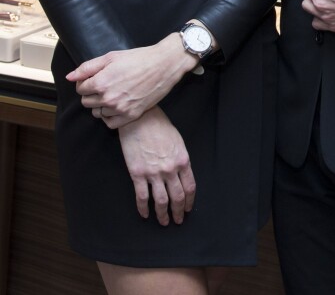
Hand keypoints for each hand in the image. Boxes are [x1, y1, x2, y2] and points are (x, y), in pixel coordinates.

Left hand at [67, 35, 193, 127]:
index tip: (94, 78)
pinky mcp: (131, 115)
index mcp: (101, 82)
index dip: (85, 82)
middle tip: (104, 84)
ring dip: (101, 105)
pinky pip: (110, 123)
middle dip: (91, 93)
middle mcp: (108, 98)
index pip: (80, 89)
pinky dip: (110, 116)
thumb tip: (70, 77)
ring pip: (97, 113)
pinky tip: (116, 105)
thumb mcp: (111, 57)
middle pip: (87, 102)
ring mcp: (119, 109)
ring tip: (112, 93)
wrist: (163, 65)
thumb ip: (87, 68)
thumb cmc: (138, 58)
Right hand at [118, 106, 195, 224]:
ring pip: (161, 201)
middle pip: (177, 197)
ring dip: (163, 215)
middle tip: (178, 220)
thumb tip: (181, 175)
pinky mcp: (138, 174)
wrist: (140, 119)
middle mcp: (170, 170)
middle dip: (178, 212)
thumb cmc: (159, 126)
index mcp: (183, 161)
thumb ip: (180, 160)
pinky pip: (142, 197)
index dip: (189, 201)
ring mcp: (154, 173)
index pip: (190, 187)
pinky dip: (143, 209)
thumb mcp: (177, 141)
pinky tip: (145, 214)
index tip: (188, 209)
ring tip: (164, 222)